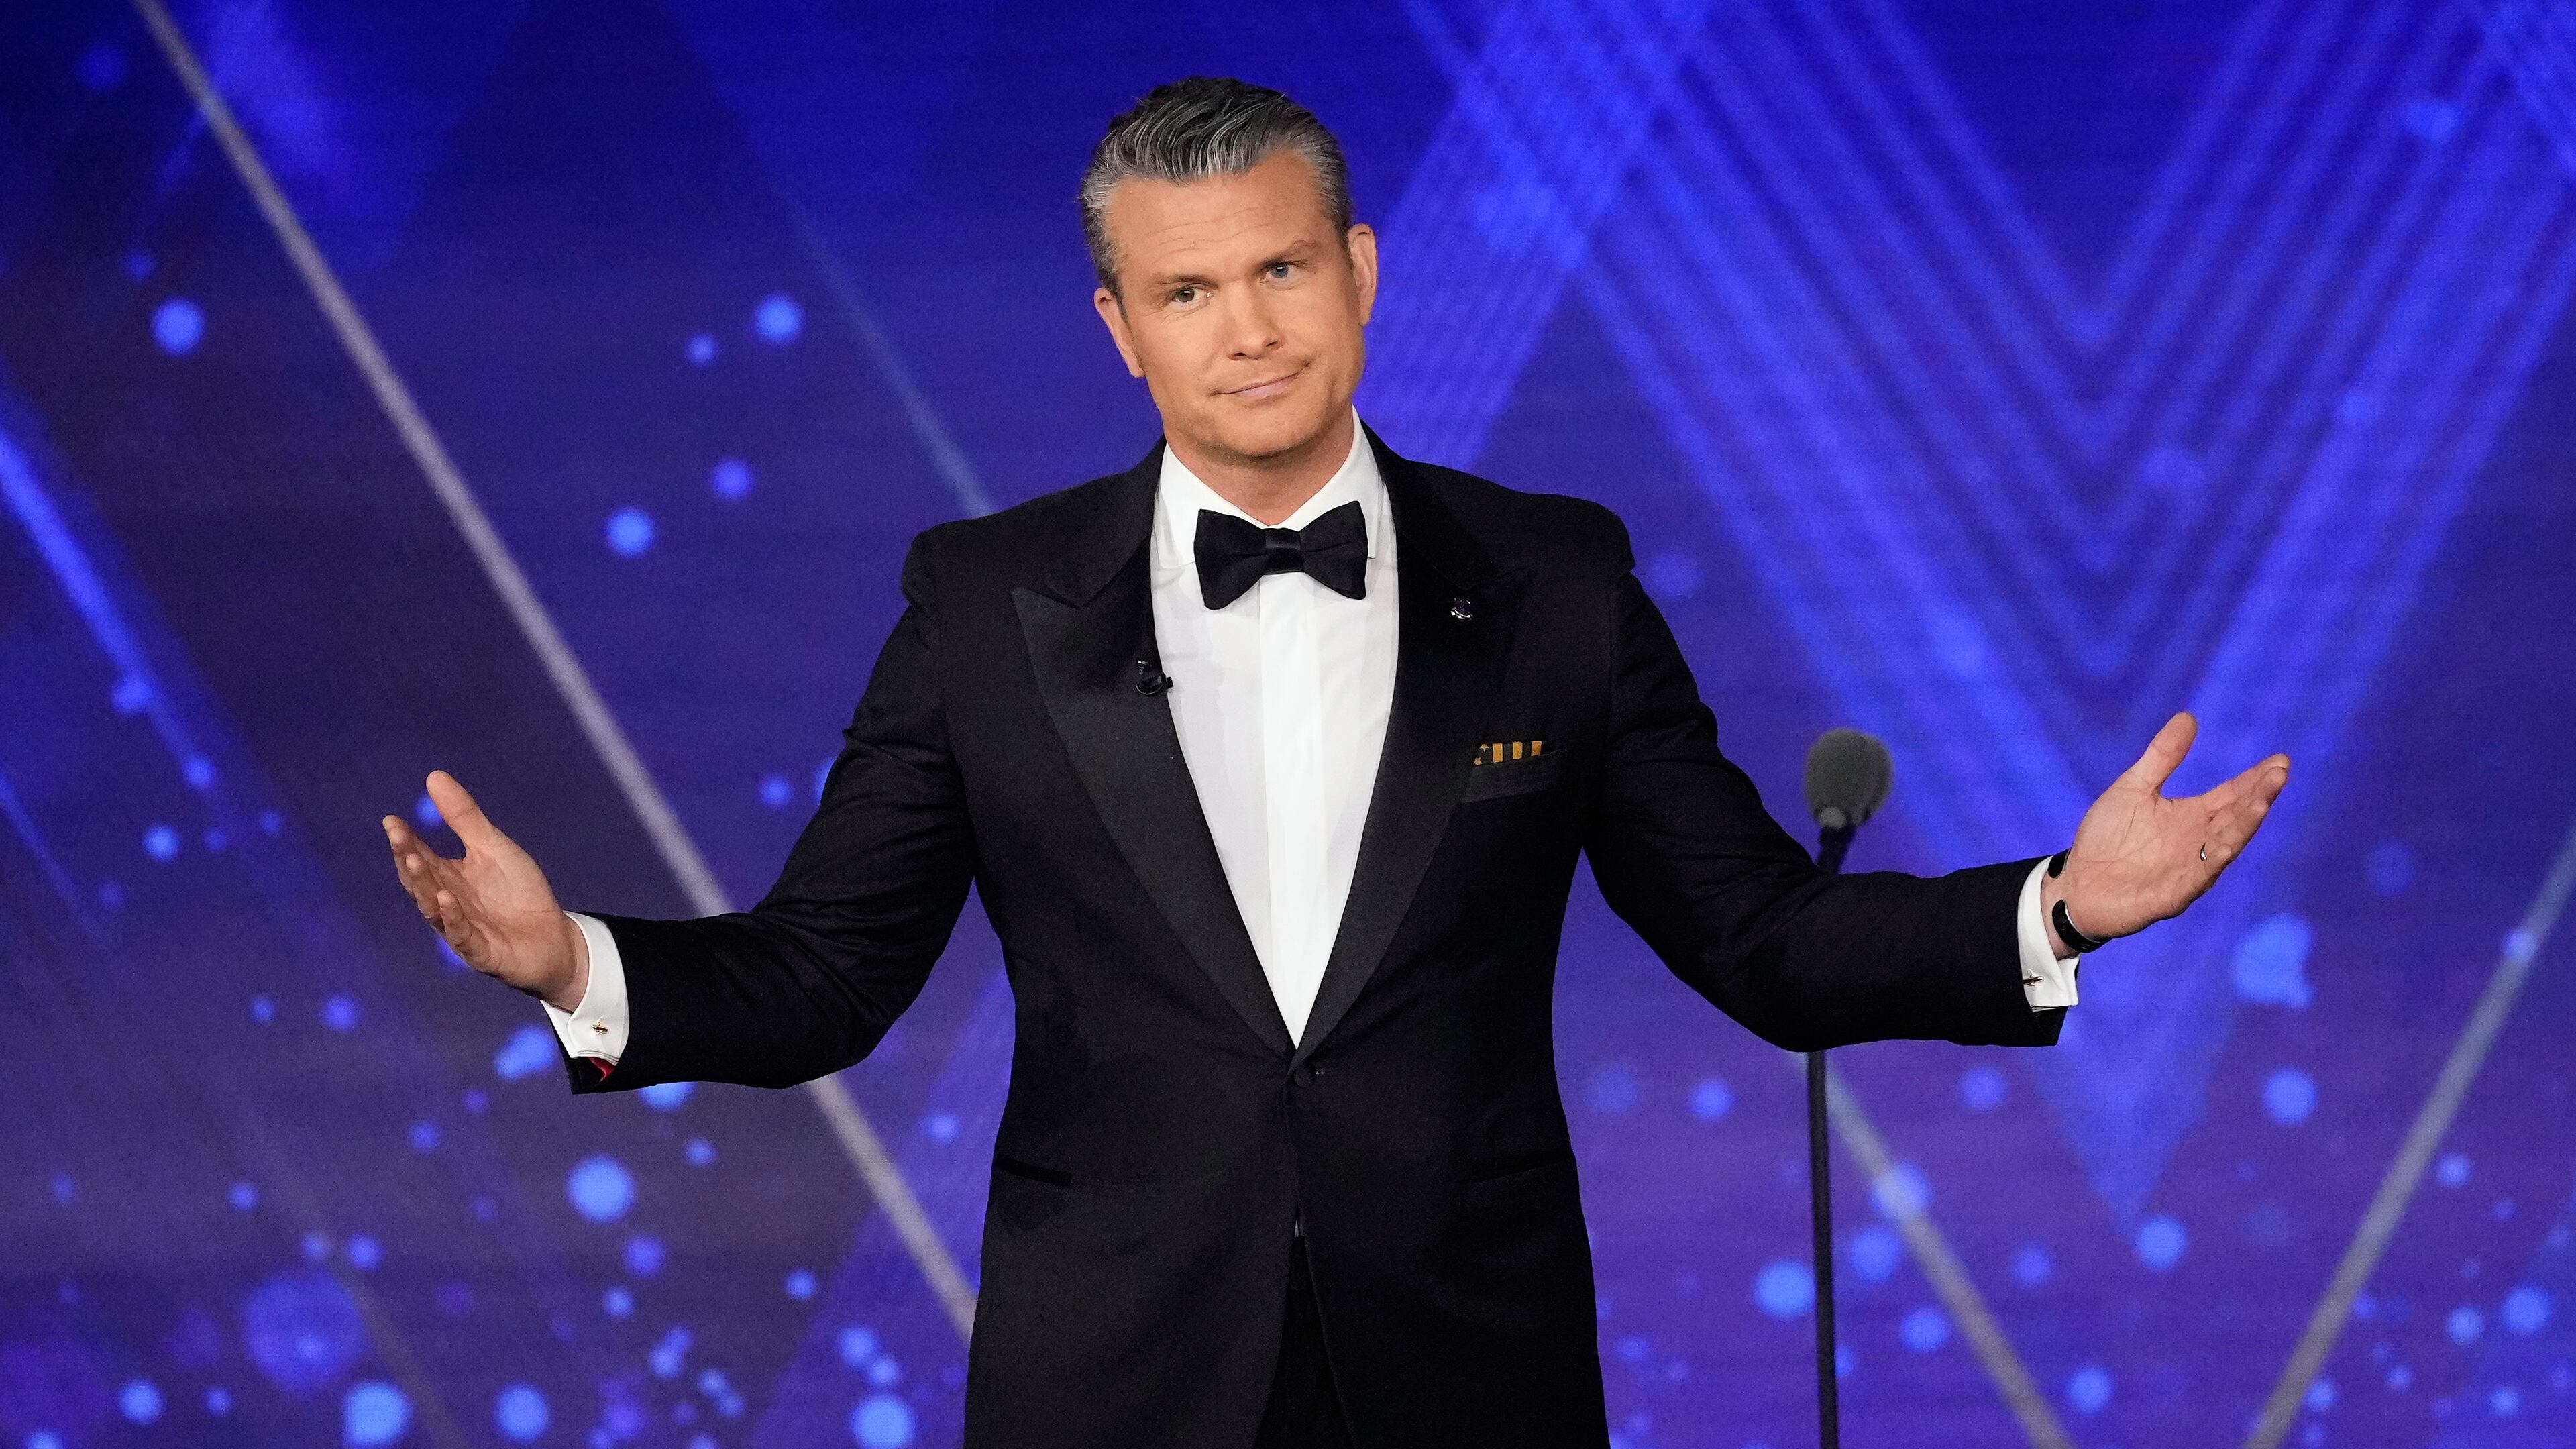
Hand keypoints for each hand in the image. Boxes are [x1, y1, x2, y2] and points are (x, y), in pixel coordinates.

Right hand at [382, 770, 587, 1008]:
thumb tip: (433, 776)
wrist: (553, 938)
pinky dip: (453, 917)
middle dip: (409, 858)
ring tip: (413, 860)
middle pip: (422, 880)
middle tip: (398, 836)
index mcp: (449, 878)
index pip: (421, 856)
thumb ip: (464, 818)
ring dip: (424, 885)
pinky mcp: (481, 951)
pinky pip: (462, 935)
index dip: (406, 840)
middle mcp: (448, 904)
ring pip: (434, 908)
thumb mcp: (494, 848)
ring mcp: (462, 929)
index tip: (392, 820)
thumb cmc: (519, 893)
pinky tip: (446, 898)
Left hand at [2044, 712, 2289, 953]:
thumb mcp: (2133, 788)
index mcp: (2192, 816)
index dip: (2256, 779)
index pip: (2232, 794)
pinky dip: (2212, 862)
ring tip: (2263, 801)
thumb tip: (2189, 716)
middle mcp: (2198, 842)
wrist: (2076, 885)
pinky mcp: (2172, 895)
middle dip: (2259, 796)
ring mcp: (2189, 869)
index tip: (2281, 760)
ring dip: (2244, 826)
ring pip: (2225, 846)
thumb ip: (2162, 757)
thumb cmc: (2106, 838)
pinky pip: (2197, 877)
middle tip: (2280, 772)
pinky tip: (2226, 846)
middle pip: (2236, 816)